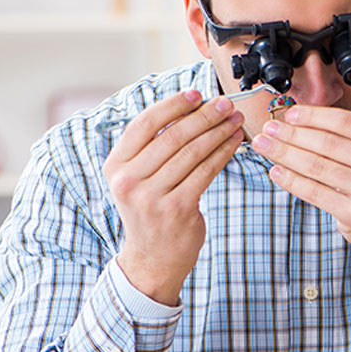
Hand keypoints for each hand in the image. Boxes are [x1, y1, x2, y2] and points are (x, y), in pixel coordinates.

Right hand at [103, 90, 244, 304]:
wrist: (153, 257)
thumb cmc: (150, 209)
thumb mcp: (136, 178)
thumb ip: (150, 147)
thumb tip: (186, 107)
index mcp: (115, 166)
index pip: (144, 124)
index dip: (173, 105)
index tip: (196, 94)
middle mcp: (129, 181)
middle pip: (172, 136)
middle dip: (203, 116)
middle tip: (224, 104)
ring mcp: (152, 197)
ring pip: (192, 153)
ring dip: (218, 132)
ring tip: (234, 120)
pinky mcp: (177, 209)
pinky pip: (205, 172)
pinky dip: (223, 154)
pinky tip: (234, 143)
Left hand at [251, 105, 350, 283]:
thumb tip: (302, 121)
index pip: (345, 122)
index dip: (313, 116)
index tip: (289, 115)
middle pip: (328, 143)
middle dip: (292, 134)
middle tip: (269, 129)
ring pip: (317, 166)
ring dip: (285, 153)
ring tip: (265, 146)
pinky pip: (315, 192)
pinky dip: (291, 180)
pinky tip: (276, 172)